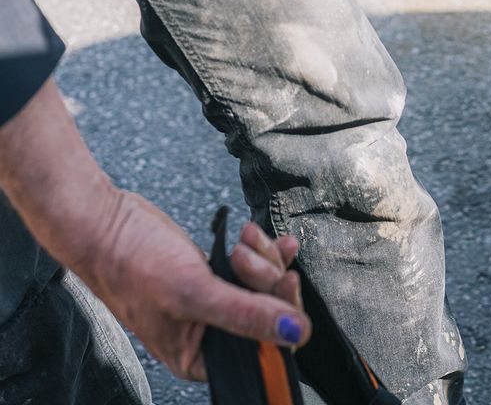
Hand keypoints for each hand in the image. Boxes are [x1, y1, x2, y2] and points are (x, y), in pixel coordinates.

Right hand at [78, 190, 308, 381]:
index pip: (263, 351)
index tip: (286, 282)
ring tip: (243, 239)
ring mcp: (212, 302)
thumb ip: (245, 314)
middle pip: (269, 315)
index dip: (283, 318)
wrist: (106, 223)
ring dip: (263, 258)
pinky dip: (261, 250)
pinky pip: (252, 268)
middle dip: (268, 279)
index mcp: (199, 358)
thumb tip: (296, 333)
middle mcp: (208, 334)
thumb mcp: (193, 292)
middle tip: (248, 256)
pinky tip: (255, 235)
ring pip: (263, 287)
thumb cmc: (132, 263)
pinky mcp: (213, 274)